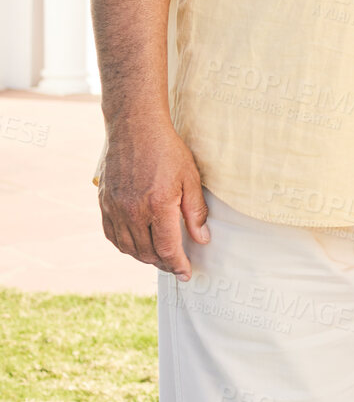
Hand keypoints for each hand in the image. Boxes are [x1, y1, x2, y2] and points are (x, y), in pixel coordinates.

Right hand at [98, 118, 210, 279]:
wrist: (135, 128)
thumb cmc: (167, 150)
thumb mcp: (190, 178)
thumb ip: (195, 212)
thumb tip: (202, 239)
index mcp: (157, 205)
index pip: (167, 248)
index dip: (178, 265)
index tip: (186, 273)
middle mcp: (132, 211)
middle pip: (146, 253)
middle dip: (163, 264)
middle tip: (176, 266)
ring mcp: (115, 208)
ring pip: (128, 248)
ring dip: (144, 258)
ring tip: (160, 258)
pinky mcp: (104, 203)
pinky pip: (112, 235)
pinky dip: (125, 246)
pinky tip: (137, 244)